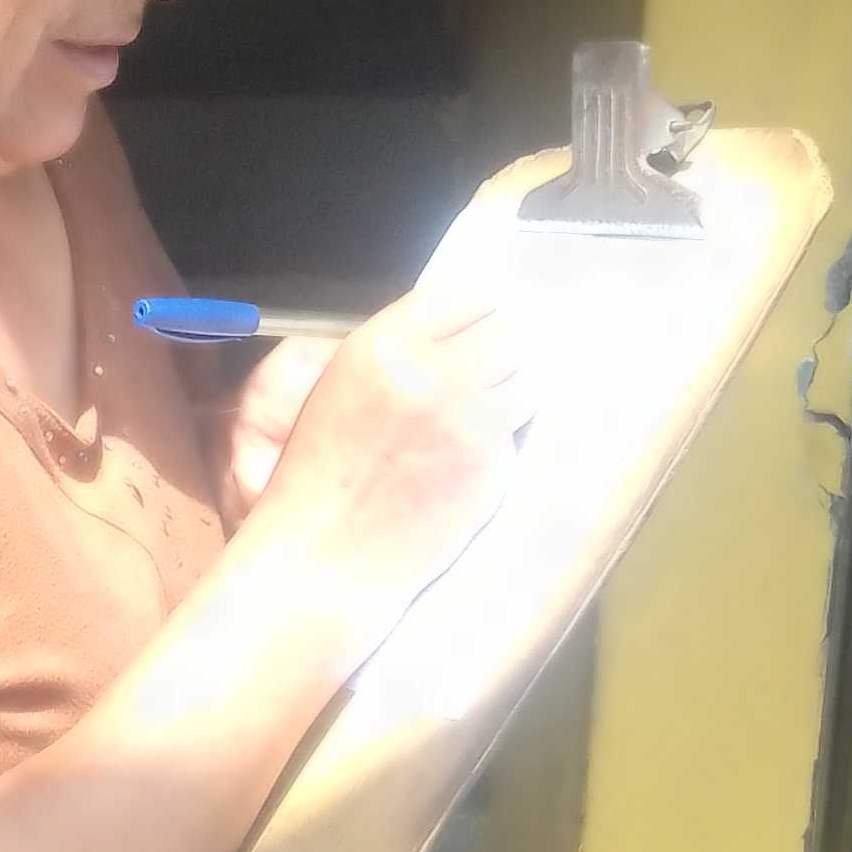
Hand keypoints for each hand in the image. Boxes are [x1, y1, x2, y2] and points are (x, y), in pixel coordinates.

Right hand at [240, 270, 533, 621]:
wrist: (325, 558)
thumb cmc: (323, 472)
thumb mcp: (341, 386)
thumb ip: (400, 347)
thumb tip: (470, 320)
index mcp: (380, 346)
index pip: (468, 293)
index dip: (481, 308)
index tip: (484, 321)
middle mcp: (427, 375)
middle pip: (510, 329)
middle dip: (504, 347)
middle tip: (494, 366)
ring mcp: (466, 422)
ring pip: (528, 378)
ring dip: (514, 389)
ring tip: (487, 409)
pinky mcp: (490, 466)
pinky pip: (520, 430)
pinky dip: (506, 437)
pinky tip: (473, 455)